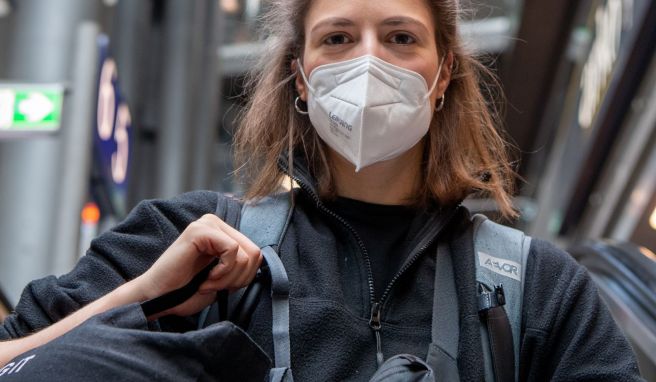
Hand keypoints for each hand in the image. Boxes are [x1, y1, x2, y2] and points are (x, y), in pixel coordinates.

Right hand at [135, 214, 261, 317]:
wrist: (159, 299)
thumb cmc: (187, 290)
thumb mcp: (224, 277)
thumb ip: (242, 264)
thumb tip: (262, 257)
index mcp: (223, 232)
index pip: (257, 254)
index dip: (243, 278)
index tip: (221, 286)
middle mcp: (216, 223)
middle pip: (255, 253)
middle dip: (237, 278)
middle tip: (213, 285)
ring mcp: (207, 223)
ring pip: (246, 253)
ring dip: (228, 277)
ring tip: (207, 282)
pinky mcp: (199, 230)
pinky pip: (232, 250)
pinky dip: (223, 271)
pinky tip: (206, 278)